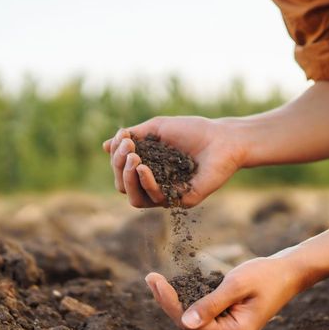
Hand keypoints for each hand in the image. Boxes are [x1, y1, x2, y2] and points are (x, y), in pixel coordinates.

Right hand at [102, 116, 242, 207]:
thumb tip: (105, 146)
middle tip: (128, 148)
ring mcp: (168, 194)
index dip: (116, 157)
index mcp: (148, 168)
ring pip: (135, 199)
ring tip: (133, 158)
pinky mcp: (182, 201)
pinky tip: (143, 168)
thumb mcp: (156, 128)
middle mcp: (155, 184)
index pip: (121, 171)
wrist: (223, 138)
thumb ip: (132, 137)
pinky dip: (146, 183)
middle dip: (118, 167)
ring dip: (127, 178)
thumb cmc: (192, 131)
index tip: (124, 137)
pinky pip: (156, 199)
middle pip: (123, 187)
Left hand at [145, 252, 309, 329]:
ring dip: (175, 300)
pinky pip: (202, 315)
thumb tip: (185, 322)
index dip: (169, 303)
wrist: (288, 273)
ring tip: (155, 280)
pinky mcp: (228, 323)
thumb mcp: (237, 285)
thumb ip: (211, 304)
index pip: (190, 324)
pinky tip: (173, 287)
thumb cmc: (266, 275)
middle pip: (188, 324)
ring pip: (193, 320)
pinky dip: (188, 300)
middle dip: (168, 301)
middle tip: (150, 277)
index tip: (154, 280)